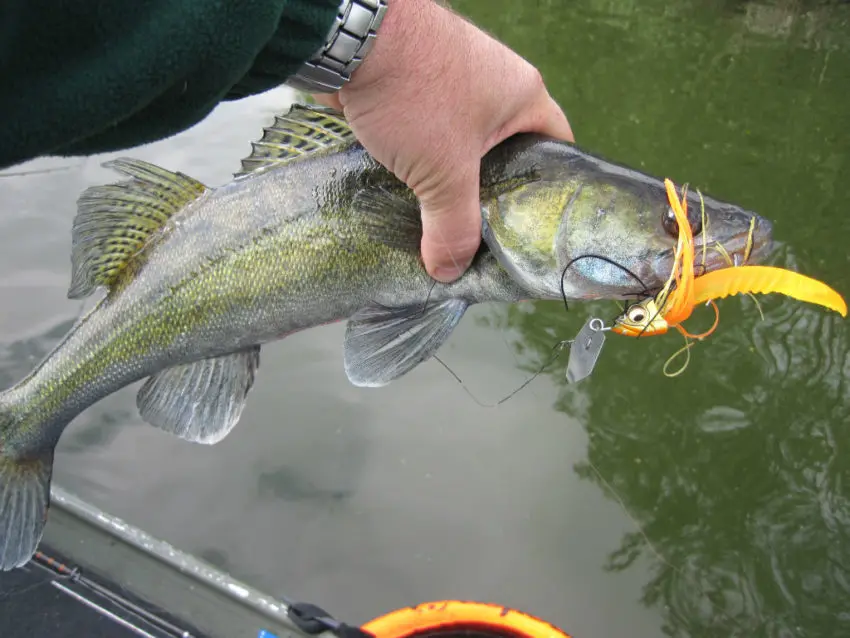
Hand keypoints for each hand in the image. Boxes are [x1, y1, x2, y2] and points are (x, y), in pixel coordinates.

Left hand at [314, 0, 572, 282]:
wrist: (349, 38)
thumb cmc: (415, 94)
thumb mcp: (443, 173)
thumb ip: (453, 228)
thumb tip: (449, 272)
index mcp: (523, 97)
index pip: (556, 149)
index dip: (548, 191)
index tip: (533, 228)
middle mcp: (495, 84)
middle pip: (506, 152)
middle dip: (491, 194)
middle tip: (482, 238)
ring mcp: (453, 82)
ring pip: (461, 146)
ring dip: (449, 180)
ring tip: (442, 223)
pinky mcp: (415, 86)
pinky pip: (428, 135)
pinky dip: (419, 163)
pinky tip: (407, 194)